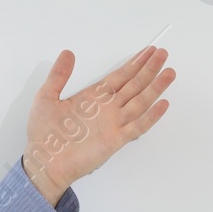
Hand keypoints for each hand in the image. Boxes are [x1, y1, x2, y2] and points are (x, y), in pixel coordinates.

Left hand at [22, 46, 174, 203]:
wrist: (44, 161)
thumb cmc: (43, 133)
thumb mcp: (46, 97)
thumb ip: (59, 75)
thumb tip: (68, 53)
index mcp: (94, 96)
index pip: (120, 75)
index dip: (135, 63)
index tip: (149, 51)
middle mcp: (107, 108)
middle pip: (134, 84)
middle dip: (149, 69)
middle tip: (163, 53)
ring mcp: (113, 123)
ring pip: (140, 101)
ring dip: (155, 87)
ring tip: (169, 73)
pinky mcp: (115, 140)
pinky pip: (137, 126)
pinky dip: (151, 116)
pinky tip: (162, 103)